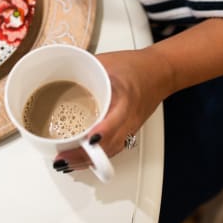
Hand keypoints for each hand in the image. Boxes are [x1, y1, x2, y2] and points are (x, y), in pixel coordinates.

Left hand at [53, 48, 172, 172]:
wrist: (161, 73)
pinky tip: (79, 158)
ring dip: (87, 160)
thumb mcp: (108, 60)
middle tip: (61, 158)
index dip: (101, 133)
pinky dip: (95, 158)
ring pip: (109, 151)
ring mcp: (129, 128)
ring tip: (64, 162)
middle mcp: (128, 118)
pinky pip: (111, 149)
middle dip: (84, 155)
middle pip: (108, 145)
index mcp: (125, 98)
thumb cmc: (138, 66)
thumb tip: (60, 68)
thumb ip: (84, 66)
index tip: (86, 141)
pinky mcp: (127, 131)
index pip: (115, 120)